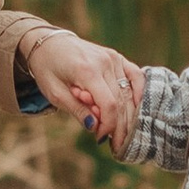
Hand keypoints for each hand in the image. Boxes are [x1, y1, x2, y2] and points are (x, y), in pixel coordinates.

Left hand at [22, 26, 144, 149]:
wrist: (48, 43)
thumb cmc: (48, 69)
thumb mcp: (54, 93)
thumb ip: (77, 109)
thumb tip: (95, 127)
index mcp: (86, 71)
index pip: (108, 104)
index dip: (108, 125)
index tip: (100, 138)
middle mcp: (104, 62)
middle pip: (121, 101)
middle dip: (120, 127)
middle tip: (117, 146)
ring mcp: (113, 57)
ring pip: (129, 92)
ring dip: (129, 115)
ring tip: (123, 134)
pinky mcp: (117, 57)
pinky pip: (136, 75)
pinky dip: (140, 92)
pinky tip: (139, 108)